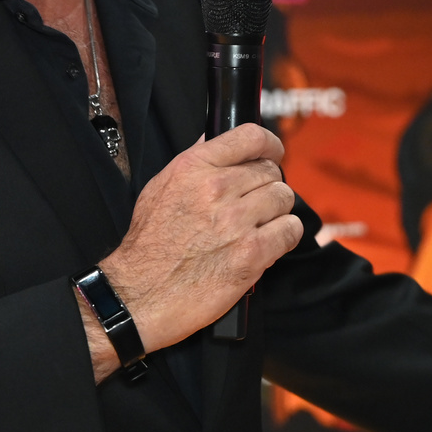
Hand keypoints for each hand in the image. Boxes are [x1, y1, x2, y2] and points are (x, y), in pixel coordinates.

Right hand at [79, 124, 300, 379]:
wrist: (141, 294)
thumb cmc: (149, 246)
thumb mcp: (159, 188)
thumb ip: (192, 162)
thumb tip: (213, 139)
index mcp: (193, 168)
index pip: (250, 137)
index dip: (269, 145)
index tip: (272, 153)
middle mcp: (216, 189)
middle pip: (271, 171)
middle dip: (268, 186)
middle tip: (256, 204)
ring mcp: (236, 222)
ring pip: (284, 198)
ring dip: (278, 212)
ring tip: (261, 225)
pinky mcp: (252, 254)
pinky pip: (290, 230)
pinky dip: (286, 235)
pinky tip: (271, 242)